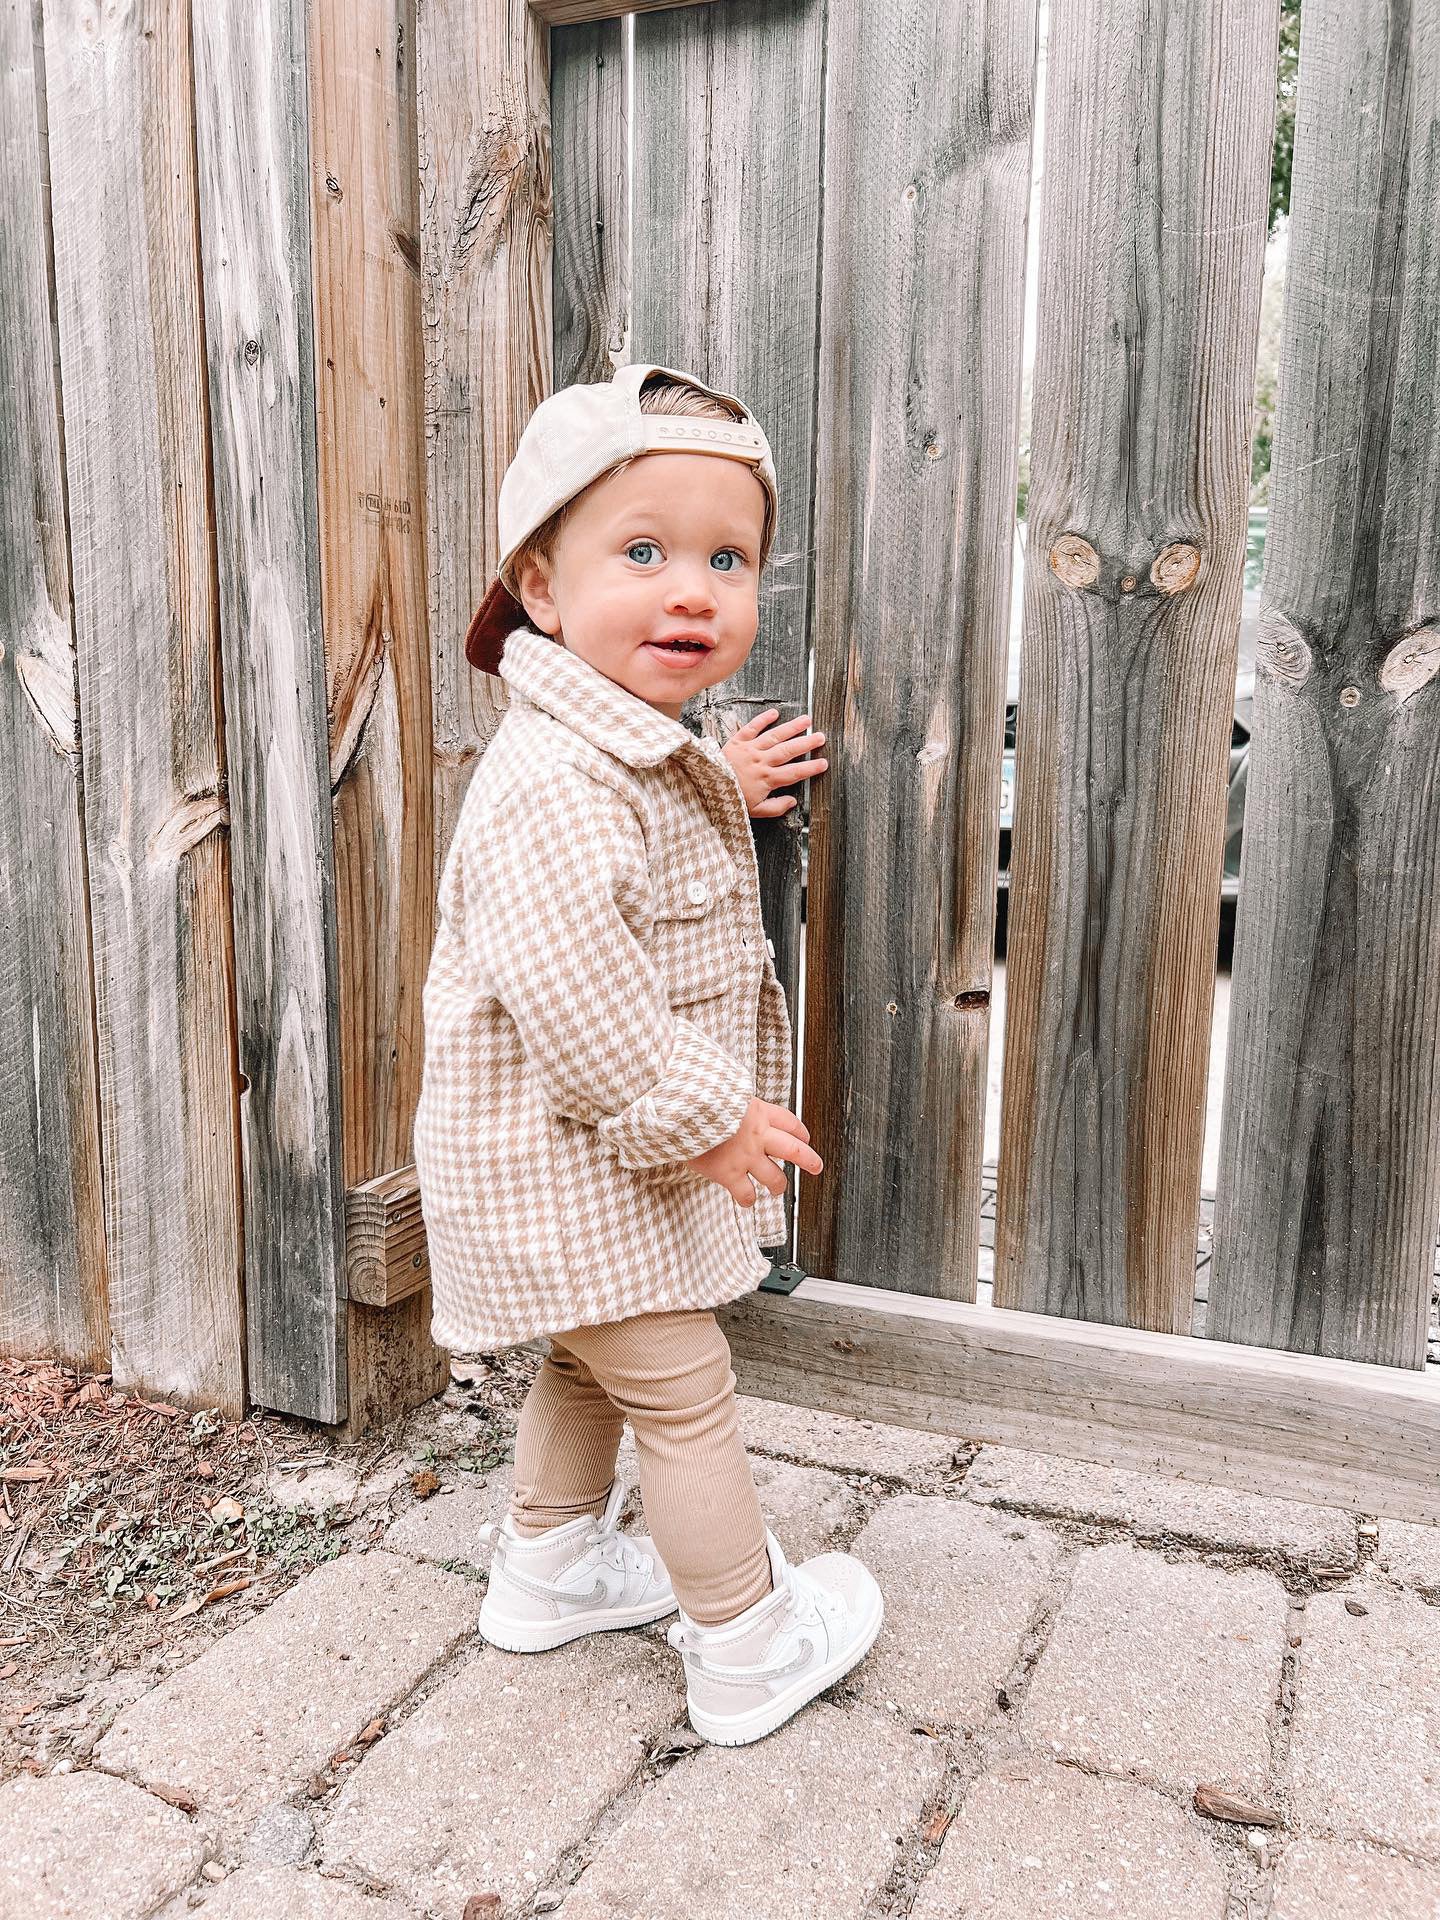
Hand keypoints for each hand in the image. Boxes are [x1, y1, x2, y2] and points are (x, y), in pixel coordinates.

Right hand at [686, 1098, 822, 1206]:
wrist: (684, 1107)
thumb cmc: (697, 1093)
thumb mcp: (724, 1088)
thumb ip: (733, 1098)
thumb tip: (725, 1089)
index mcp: (758, 1111)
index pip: (788, 1121)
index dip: (799, 1130)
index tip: (804, 1137)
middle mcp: (758, 1135)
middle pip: (794, 1150)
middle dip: (809, 1160)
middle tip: (816, 1166)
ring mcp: (745, 1156)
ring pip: (774, 1177)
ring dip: (778, 1185)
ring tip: (777, 1188)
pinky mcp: (728, 1172)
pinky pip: (746, 1193)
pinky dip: (747, 1199)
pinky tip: (746, 1200)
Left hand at [721, 710, 828, 817]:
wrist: (705, 787)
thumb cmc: (730, 799)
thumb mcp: (754, 811)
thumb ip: (775, 807)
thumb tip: (792, 802)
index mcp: (767, 780)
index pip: (794, 773)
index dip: (810, 767)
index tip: (823, 762)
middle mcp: (761, 762)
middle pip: (788, 750)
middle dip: (806, 743)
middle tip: (821, 737)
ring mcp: (750, 750)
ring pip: (775, 736)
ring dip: (792, 727)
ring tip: (806, 720)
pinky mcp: (737, 741)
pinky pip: (751, 728)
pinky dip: (763, 719)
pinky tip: (775, 712)